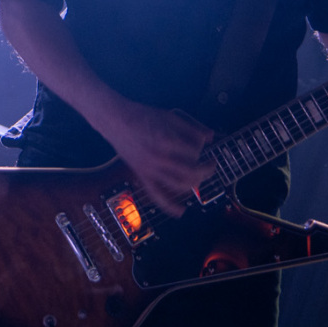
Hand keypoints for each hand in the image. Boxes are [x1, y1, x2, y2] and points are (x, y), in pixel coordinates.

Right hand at [96, 100, 216, 217]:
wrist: (115, 120)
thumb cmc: (141, 115)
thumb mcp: (169, 116)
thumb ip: (191, 127)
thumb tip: (210, 138)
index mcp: (166, 140)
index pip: (195, 150)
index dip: (202, 146)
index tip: (201, 142)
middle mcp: (159, 157)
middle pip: (192, 171)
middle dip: (207, 168)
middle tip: (212, 163)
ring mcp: (150, 169)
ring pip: (180, 184)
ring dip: (196, 183)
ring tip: (201, 177)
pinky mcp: (142, 175)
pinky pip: (156, 195)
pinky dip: (170, 206)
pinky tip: (181, 212)